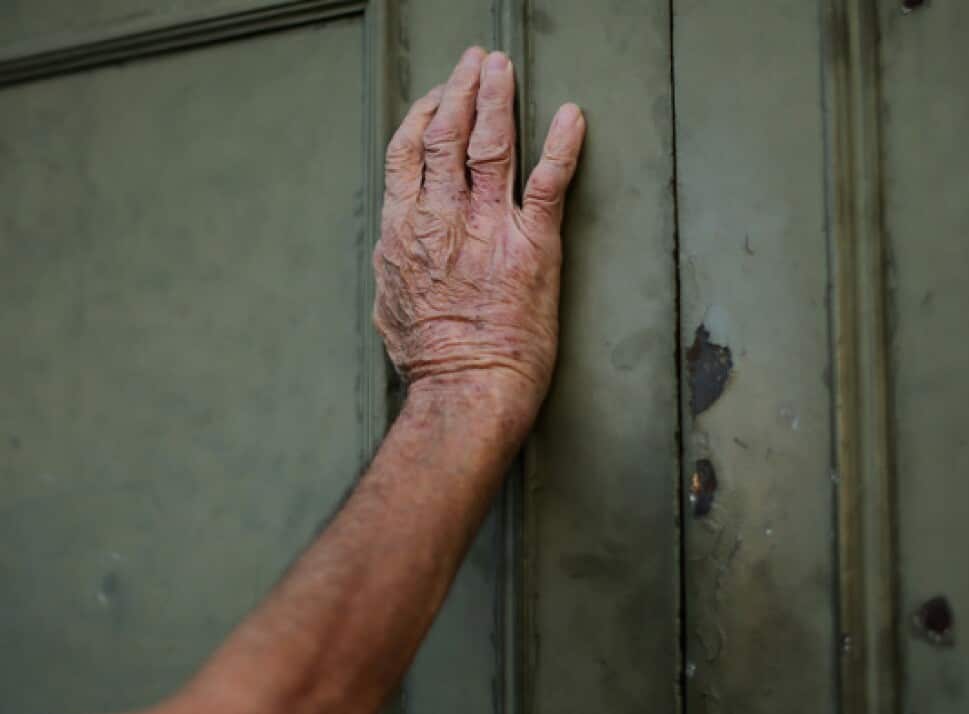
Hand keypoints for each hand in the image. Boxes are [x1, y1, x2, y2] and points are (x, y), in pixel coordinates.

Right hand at [373, 46, 584, 423]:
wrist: (467, 389)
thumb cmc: (433, 361)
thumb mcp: (391, 306)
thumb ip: (395, 266)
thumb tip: (394, 254)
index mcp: (404, 229)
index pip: (408, 151)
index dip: (423, 115)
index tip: (437, 96)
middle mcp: (442, 217)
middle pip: (446, 133)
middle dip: (461, 90)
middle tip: (474, 62)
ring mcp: (489, 226)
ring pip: (490, 143)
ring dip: (498, 98)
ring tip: (502, 68)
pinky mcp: (534, 244)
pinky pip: (549, 181)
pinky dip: (563, 144)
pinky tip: (571, 115)